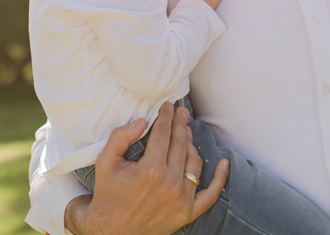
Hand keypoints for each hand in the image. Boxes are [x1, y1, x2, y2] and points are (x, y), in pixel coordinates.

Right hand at [64, 102, 229, 234]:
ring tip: (186, 133)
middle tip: (181, 113)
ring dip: (192, 144)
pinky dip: (220, 178)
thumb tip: (142, 121)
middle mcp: (170, 184)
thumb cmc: (108, 194)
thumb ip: (120, 137)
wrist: (111, 230)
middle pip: (180, 144)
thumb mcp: (105, 162)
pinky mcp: (187, 213)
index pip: (163, 134)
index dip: (166, 116)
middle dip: (180, 125)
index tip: (168, 106)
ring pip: (194, 162)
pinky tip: (224, 163)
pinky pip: (211, 195)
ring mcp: (181, 199)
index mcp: (150, 170)